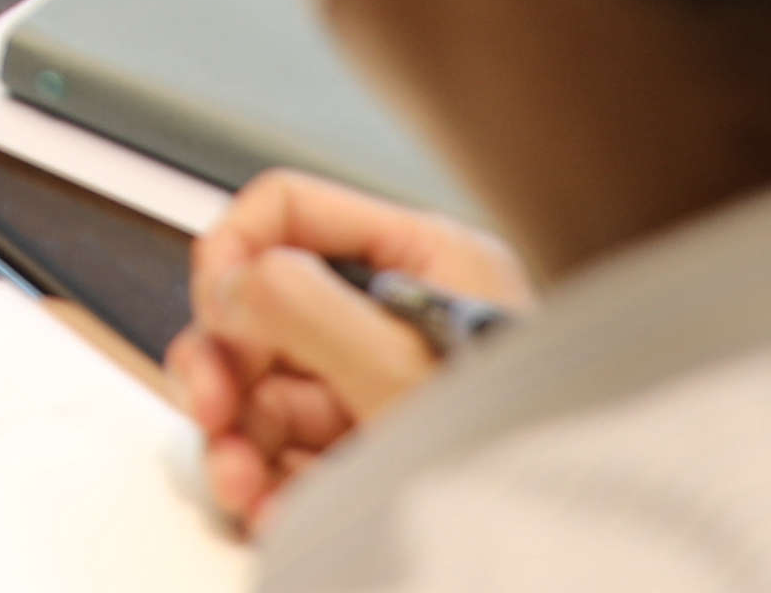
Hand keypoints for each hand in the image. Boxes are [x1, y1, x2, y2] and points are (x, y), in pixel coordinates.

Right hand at [168, 172, 521, 528]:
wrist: (560, 558)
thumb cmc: (516, 455)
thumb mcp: (398, 365)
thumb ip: (300, 304)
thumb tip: (227, 284)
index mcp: (420, 259)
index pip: (290, 211)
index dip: (233, 255)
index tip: (213, 315)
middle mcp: (394, 317)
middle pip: (263, 309)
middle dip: (223, 367)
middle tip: (211, 410)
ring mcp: (381, 389)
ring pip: (265, 390)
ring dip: (234, 437)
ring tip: (239, 482)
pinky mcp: (371, 454)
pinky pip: (291, 453)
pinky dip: (268, 482)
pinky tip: (273, 509)